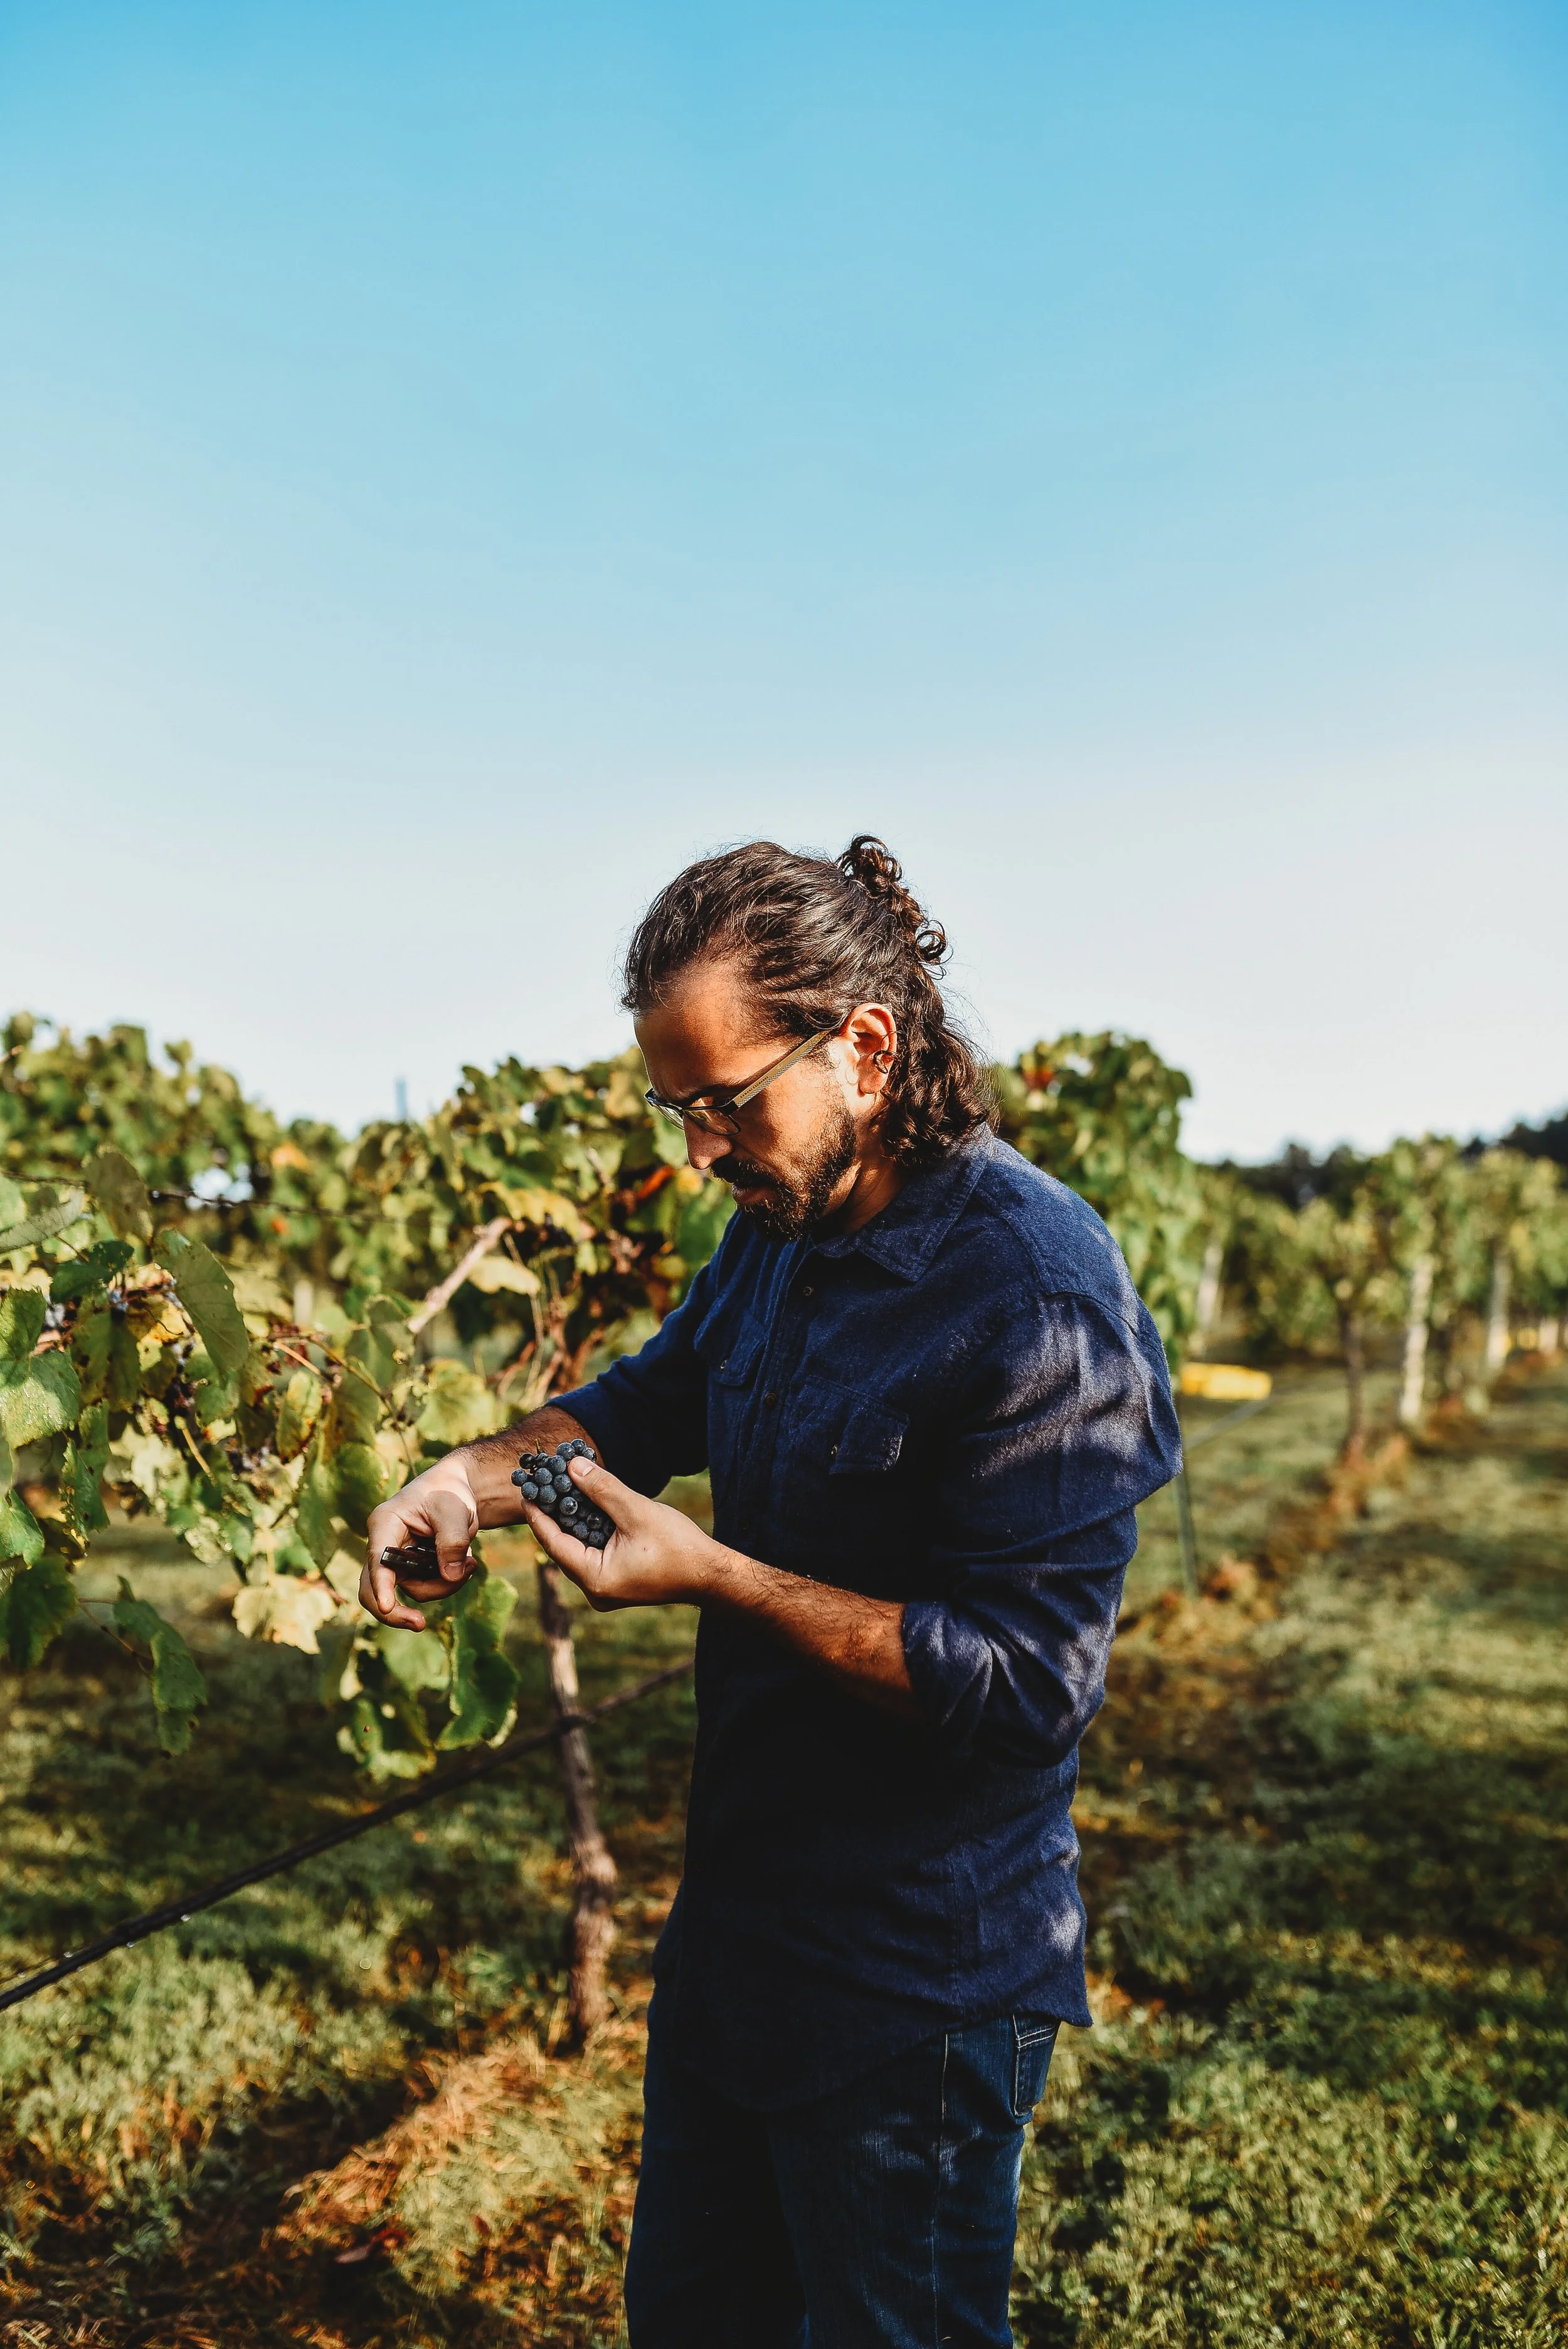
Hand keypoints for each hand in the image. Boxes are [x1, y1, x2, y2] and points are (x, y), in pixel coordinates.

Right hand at [361, 1454, 482, 1629]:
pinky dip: (446, 1584)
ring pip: (409, 1591)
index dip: (381, 1585)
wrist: (453, 1490)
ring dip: (442, 1586)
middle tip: (420, 1624)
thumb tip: (450, 1576)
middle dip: (395, 1611)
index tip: (387, 1607)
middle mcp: (383, 1545)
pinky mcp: (410, 1571)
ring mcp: (395, 1561)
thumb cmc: (448, 1492)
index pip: (378, 1559)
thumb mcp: (454, 1509)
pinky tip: (465, 1565)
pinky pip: (424, 1589)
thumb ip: (452, 1541)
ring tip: (470, 1564)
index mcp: (385, 1523)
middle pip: (373, 1588)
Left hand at [525, 1454, 718, 1611]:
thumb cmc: (678, 1547)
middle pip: (564, 1546)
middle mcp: (595, 1589)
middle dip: (555, 1513)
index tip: (525, 1490)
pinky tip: (586, 1506)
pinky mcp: (618, 1581)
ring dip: (572, 1520)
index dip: (538, 1515)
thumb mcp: (636, 1511)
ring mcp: (606, 1588)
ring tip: (560, 1489)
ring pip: (578, 1549)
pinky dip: (588, 1530)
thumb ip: (602, 1489)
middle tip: (541, 1484)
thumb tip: (572, 1465)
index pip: (554, 1543)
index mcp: (595, 1579)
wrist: (710, 1575)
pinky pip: (593, 1553)